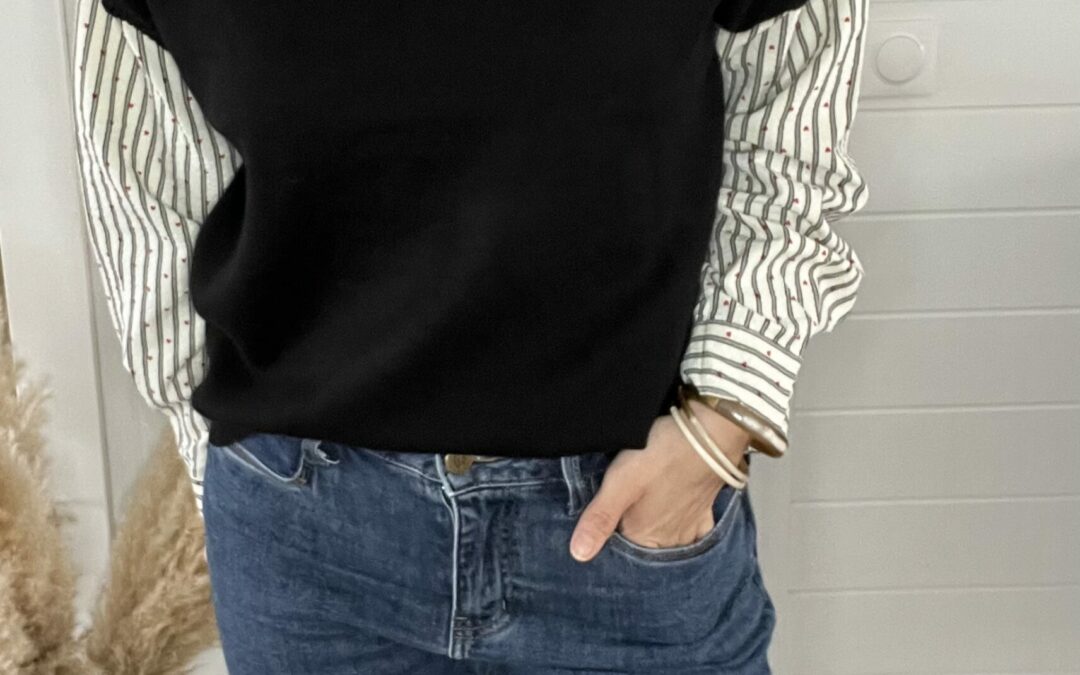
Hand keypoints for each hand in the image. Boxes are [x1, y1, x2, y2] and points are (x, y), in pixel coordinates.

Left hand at [569, 400, 750, 561]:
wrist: (709, 434)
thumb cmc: (661, 455)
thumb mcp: (620, 483)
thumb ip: (599, 518)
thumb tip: (578, 554)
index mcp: (645, 537)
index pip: (620, 553)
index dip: (606, 543)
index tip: (596, 529)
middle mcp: (669, 539)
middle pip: (644, 548)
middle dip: (630, 540)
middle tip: (620, 517)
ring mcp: (690, 526)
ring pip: (668, 543)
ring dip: (655, 537)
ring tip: (642, 519)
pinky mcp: (704, 511)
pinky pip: (695, 534)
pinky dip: (686, 534)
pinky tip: (676, 527)